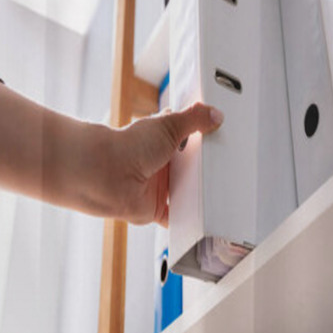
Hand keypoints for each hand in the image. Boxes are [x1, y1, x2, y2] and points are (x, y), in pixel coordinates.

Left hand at [99, 102, 223, 227]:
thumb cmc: (129, 145)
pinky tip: (200, 218)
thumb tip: (214, 114)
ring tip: (221, 192)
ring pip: (185, 191)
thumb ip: (194, 118)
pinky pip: (175, 216)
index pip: (187, 137)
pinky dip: (185, 219)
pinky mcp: (155, 208)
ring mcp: (158, 186)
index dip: (202, 138)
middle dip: (204, 168)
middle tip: (226, 166)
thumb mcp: (169, 124)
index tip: (220, 138)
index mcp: (163, 139)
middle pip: (190, 167)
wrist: (106, 174)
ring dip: (198, 193)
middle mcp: (160, 163)